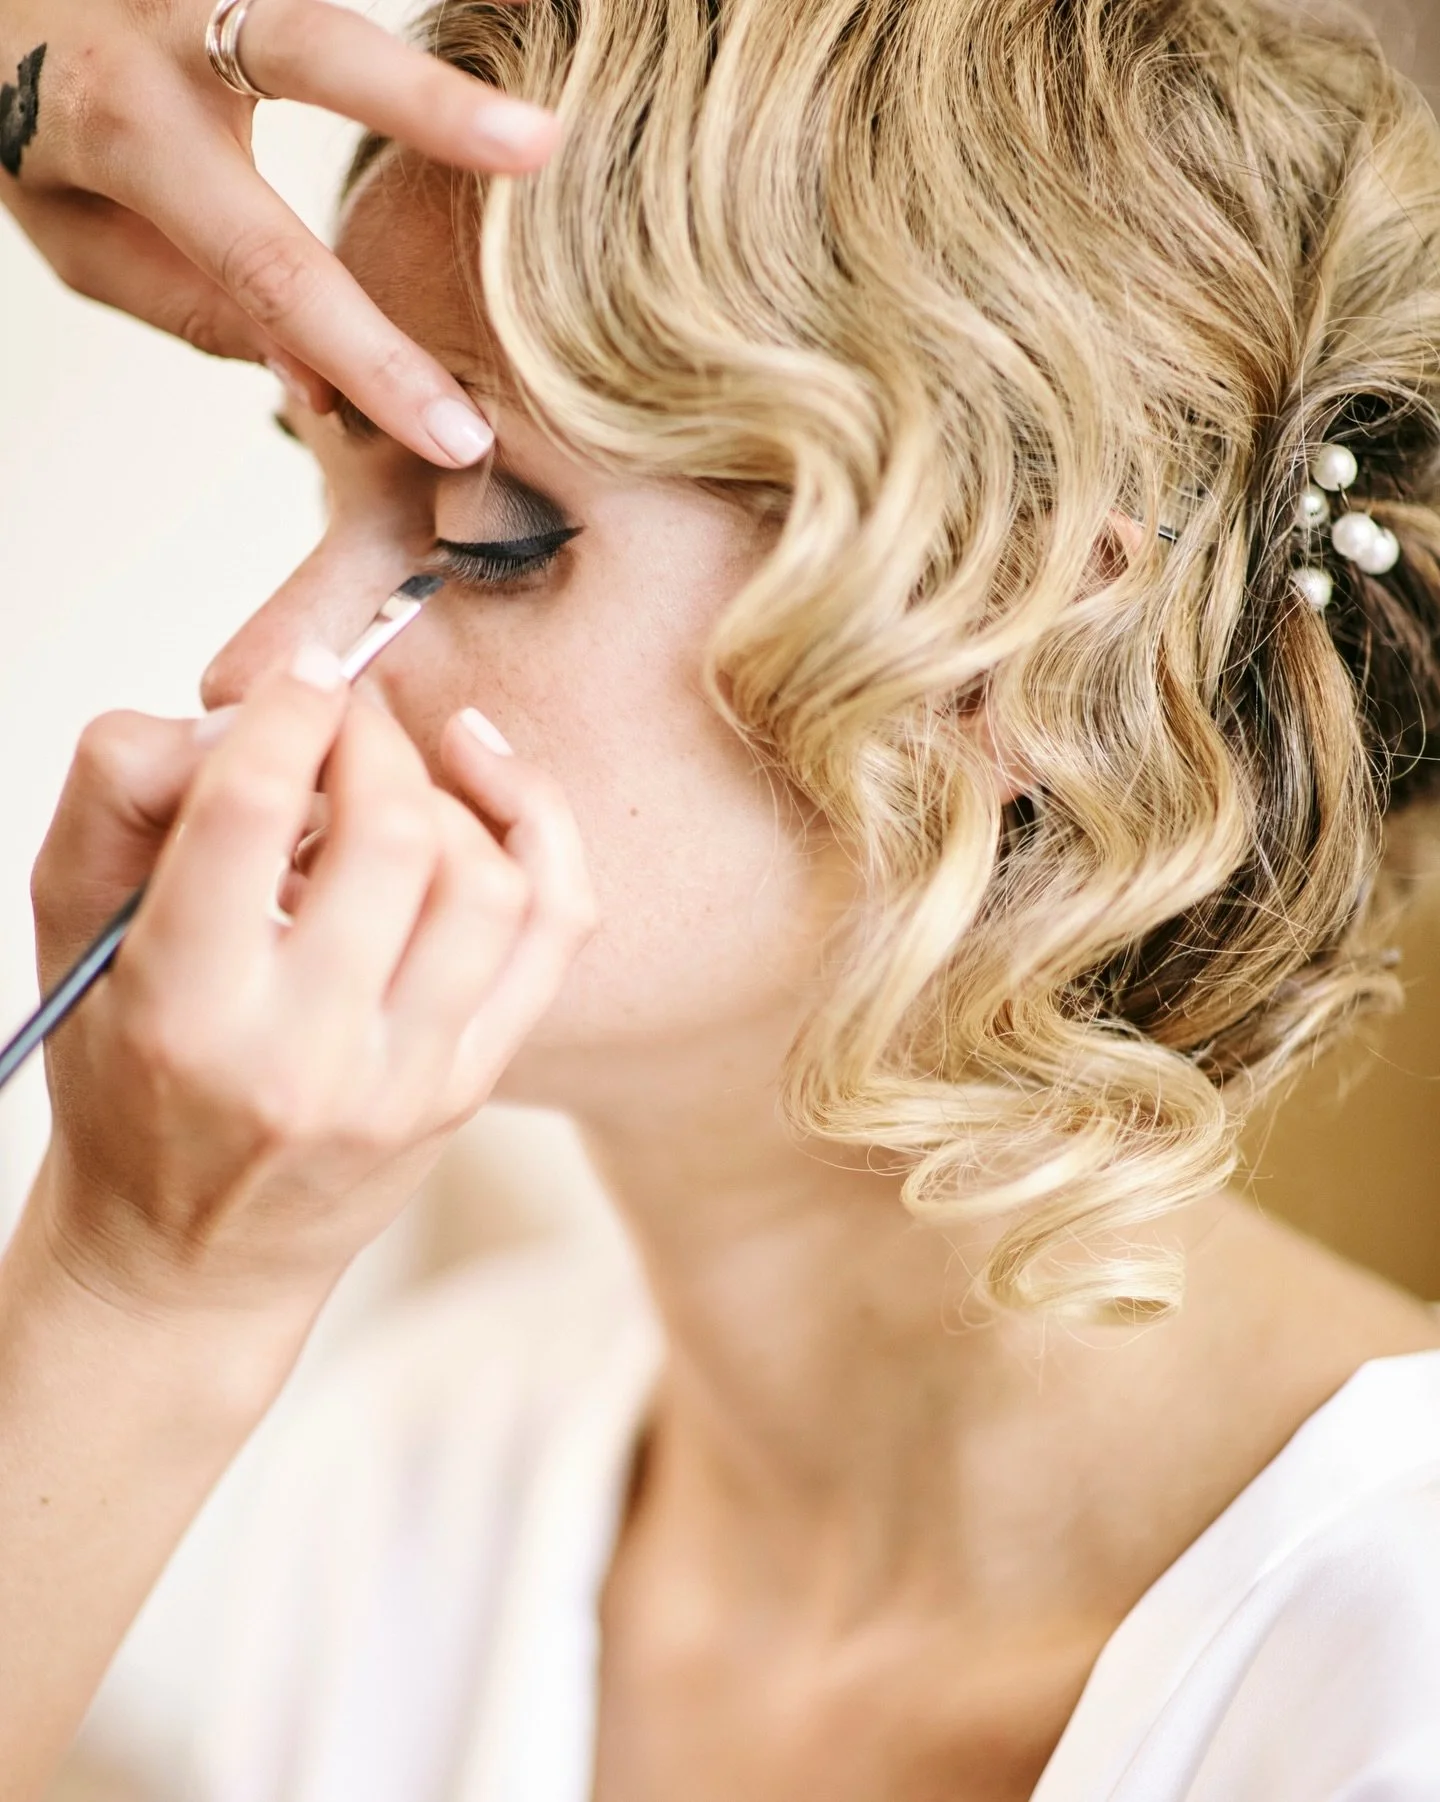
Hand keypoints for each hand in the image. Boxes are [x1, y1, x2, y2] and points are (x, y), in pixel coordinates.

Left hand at [0, 0, 557, 466]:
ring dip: (441, 38)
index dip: (370, 360)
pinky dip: (431, 0)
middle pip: (311, 50)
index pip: (269, 267)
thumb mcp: (78, 236)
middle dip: (431, 103)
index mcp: (122, 127)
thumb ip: (202, 302)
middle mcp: (163, 20)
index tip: (457, 434)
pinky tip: (518, 20)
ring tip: (549, 76)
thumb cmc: (28, 128)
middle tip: (540, 147)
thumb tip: (322, 388)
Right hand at [27, 653, 596, 1322]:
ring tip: (391, 780)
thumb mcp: (70, 923)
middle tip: (343, 722)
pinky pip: (553, 930)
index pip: (251, 812)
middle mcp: (304, 1057)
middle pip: (391, 835)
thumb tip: (243, 715)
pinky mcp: (470, 1084)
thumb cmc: (123, 1071)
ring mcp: (406, 1080)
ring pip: (486, 881)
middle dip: (372, 742)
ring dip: (447, 794)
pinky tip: (491, 783)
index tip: (302, 676)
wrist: (188, 1253)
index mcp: (181, 1010)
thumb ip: (124, 788)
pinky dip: (539, 831)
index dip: (288, 710)